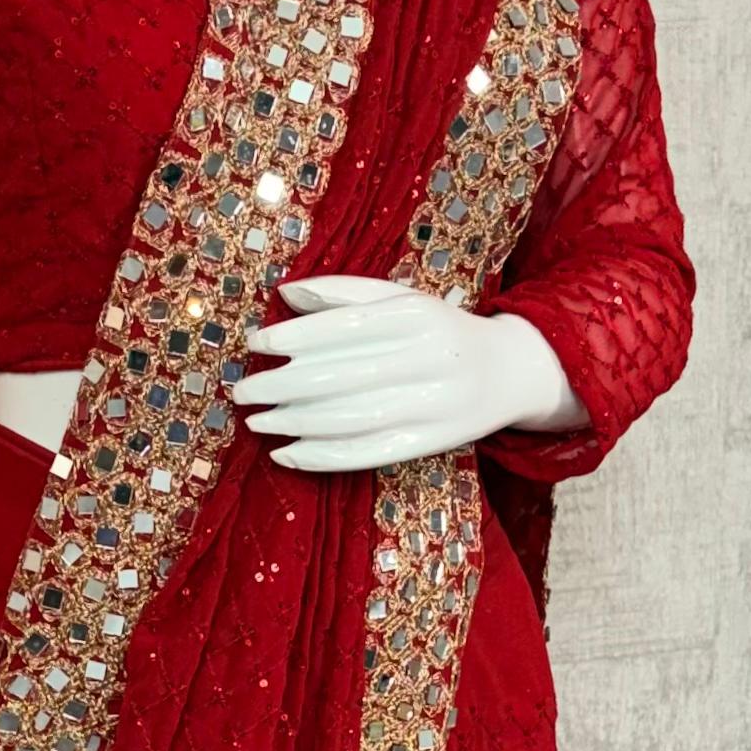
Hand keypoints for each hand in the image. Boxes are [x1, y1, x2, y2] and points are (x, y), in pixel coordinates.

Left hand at [229, 274, 585, 472]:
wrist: (508, 373)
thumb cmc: (439, 331)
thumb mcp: (403, 299)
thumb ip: (345, 292)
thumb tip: (285, 294)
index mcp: (418, 316)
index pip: (344, 326)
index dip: (293, 336)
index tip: (256, 342)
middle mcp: (427, 359)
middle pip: (340, 375)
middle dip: (281, 384)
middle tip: (241, 391)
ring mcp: (431, 405)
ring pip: (348, 417)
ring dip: (293, 423)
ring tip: (257, 422)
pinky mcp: (429, 444)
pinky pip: (367, 453)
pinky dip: (321, 457)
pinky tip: (287, 454)